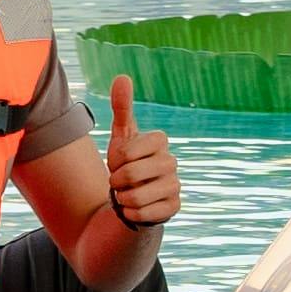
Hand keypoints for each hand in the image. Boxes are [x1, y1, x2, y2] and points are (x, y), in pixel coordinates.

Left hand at [102, 75, 181, 238]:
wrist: (133, 194)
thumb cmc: (126, 162)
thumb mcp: (121, 135)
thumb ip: (122, 107)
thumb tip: (122, 77)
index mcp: (160, 141)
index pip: (125, 152)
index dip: (115, 161)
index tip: (119, 162)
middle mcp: (171, 162)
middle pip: (130, 175)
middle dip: (117, 182)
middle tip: (120, 182)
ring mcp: (175, 185)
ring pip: (136, 198)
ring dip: (123, 199)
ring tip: (127, 195)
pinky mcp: (174, 207)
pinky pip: (144, 214)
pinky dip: (132, 214)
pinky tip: (135, 209)